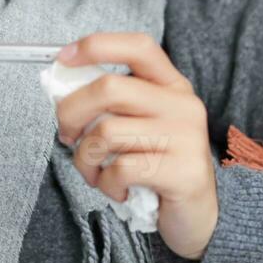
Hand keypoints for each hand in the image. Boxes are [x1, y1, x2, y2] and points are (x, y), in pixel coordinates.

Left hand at [53, 33, 218, 260]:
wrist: (200, 216)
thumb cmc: (158, 166)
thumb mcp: (141, 125)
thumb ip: (112, 105)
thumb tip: (62, 93)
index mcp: (171, 85)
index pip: (137, 47)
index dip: (96, 46)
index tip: (63, 59)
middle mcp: (182, 104)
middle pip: (109, 88)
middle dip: (71, 112)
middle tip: (67, 135)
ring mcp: (185, 137)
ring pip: (107, 133)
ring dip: (85, 159)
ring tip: (94, 172)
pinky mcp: (182, 172)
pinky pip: (121, 169)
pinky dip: (106, 183)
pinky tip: (117, 190)